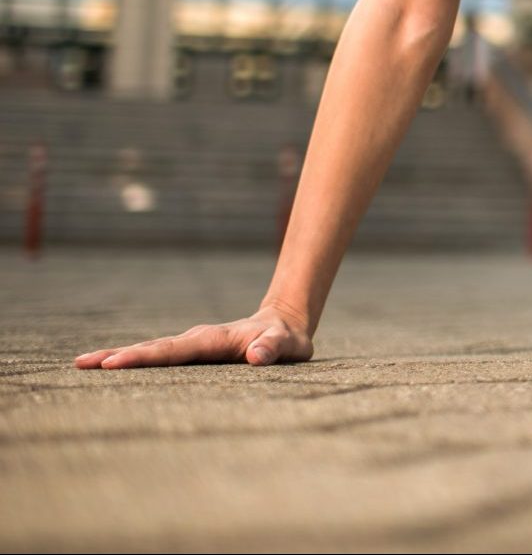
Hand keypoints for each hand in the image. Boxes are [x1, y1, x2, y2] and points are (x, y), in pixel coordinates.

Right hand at [73, 307, 314, 369]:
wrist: (284, 324)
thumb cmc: (286, 338)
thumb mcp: (288, 345)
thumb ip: (273, 348)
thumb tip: (256, 356)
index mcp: (214, 340)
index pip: (173, 350)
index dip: (144, 358)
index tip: (113, 364)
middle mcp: (197, 339)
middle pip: (152, 348)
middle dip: (117, 356)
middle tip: (81, 364)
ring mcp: (191, 345)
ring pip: (150, 351)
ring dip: (118, 357)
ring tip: (83, 364)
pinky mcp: (190, 352)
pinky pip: (158, 357)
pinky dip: (133, 362)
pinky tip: (110, 368)